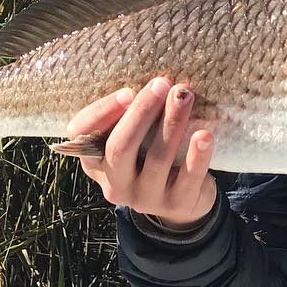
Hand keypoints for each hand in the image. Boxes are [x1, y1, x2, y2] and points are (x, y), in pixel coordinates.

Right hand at [67, 78, 216, 228]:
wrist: (185, 198)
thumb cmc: (152, 154)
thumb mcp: (134, 138)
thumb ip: (130, 116)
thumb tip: (151, 82)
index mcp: (95, 161)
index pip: (82, 134)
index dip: (103, 112)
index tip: (128, 91)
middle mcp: (114, 183)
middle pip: (120, 147)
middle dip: (142, 112)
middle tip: (162, 84)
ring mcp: (145, 198)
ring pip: (156, 159)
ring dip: (172, 123)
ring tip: (184, 96)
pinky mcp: (176, 205)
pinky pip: (188, 178)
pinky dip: (197, 155)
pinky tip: (205, 135)